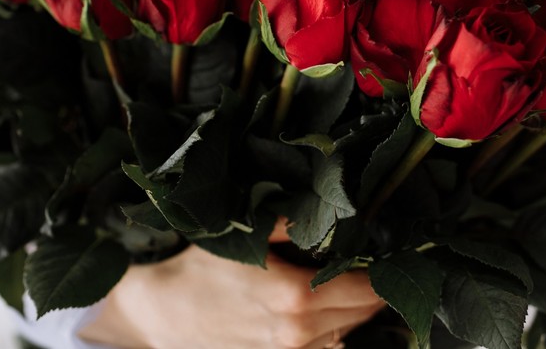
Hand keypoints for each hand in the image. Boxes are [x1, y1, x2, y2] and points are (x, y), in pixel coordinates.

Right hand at [78, 218, 385, 348]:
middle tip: (359, 263)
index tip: (387, 255)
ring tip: (331, 285)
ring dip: (346, 311)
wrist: (158, 312)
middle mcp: (299, 334)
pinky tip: (309, 312)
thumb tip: (337, 211)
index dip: (383, 271)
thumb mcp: (246, 234)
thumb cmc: (198, 269)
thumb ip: (294, 223)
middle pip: (362, 313)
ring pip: (345, 335)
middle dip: (366, 288)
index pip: (368, 289)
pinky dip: (326, 332)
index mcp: (297, 297)